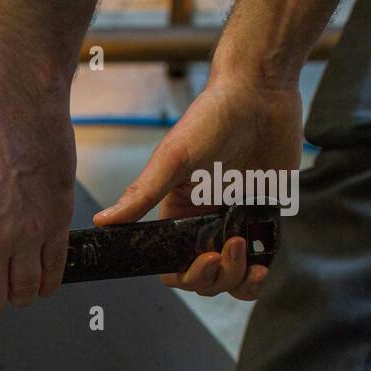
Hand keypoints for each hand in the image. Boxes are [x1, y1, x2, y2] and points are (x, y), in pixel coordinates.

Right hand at [92, 0, 338, 300]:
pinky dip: (261, 272)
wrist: (262, 91)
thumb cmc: (213, 117)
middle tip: (227, 249)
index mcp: (176, 213)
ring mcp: (237, 221)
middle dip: (214, 275)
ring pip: (233, 277)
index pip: (170, 263)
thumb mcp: (173, 158)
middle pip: (203, 277)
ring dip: (237, 278)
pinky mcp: (268, 215)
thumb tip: (102, 221)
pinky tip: (262, 264)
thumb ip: (141, 194)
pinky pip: (262, 258)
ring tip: (245, 250)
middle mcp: (204, 222)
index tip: (200, 260)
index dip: (183, 274)